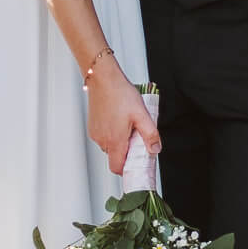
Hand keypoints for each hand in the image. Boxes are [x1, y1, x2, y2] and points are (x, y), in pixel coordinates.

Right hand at [86, 60, 160, 175]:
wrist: (103, 79)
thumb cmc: (120, 94)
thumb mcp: (142, 114)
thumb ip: (150, 134)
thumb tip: (155, 149)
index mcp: (115, 140)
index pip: (118, 168)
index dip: (128, 169)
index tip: (136, 163)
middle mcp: (102, 140)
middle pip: (115, 157)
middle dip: (126, 151)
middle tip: (136, 136)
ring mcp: (95, 133)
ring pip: (109, 146)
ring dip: (119, 141)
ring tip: (127, 124)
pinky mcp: (92, 126)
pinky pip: (103, 137)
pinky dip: (112, 133)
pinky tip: (119, 119)